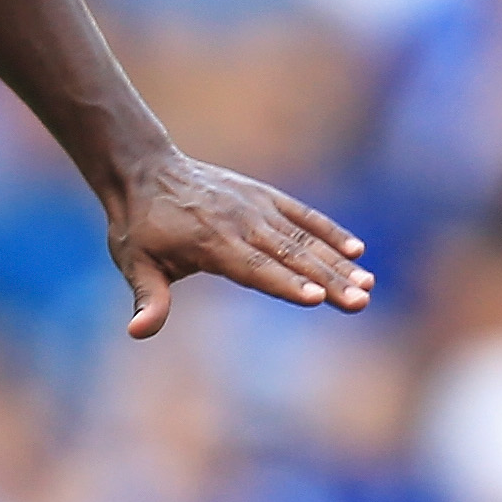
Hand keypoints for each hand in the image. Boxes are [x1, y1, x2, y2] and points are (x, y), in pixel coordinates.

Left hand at [105, 149, 372, 336]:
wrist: (147, 170)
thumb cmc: (141, 226)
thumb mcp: (133, 263)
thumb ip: (148, 298)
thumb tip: (137, 332)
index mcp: (211, 243)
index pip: (255, 268)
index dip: (285, 284)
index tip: (317, 298)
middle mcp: (241, 223)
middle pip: (290, 256)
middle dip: (327, 280)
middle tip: (360, 301)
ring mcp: (257, 208)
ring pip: (303, 238)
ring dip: (337, 262)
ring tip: (368, 284)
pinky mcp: (265, 197)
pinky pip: (303, 216)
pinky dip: (329, 231)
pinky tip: (356, 250)